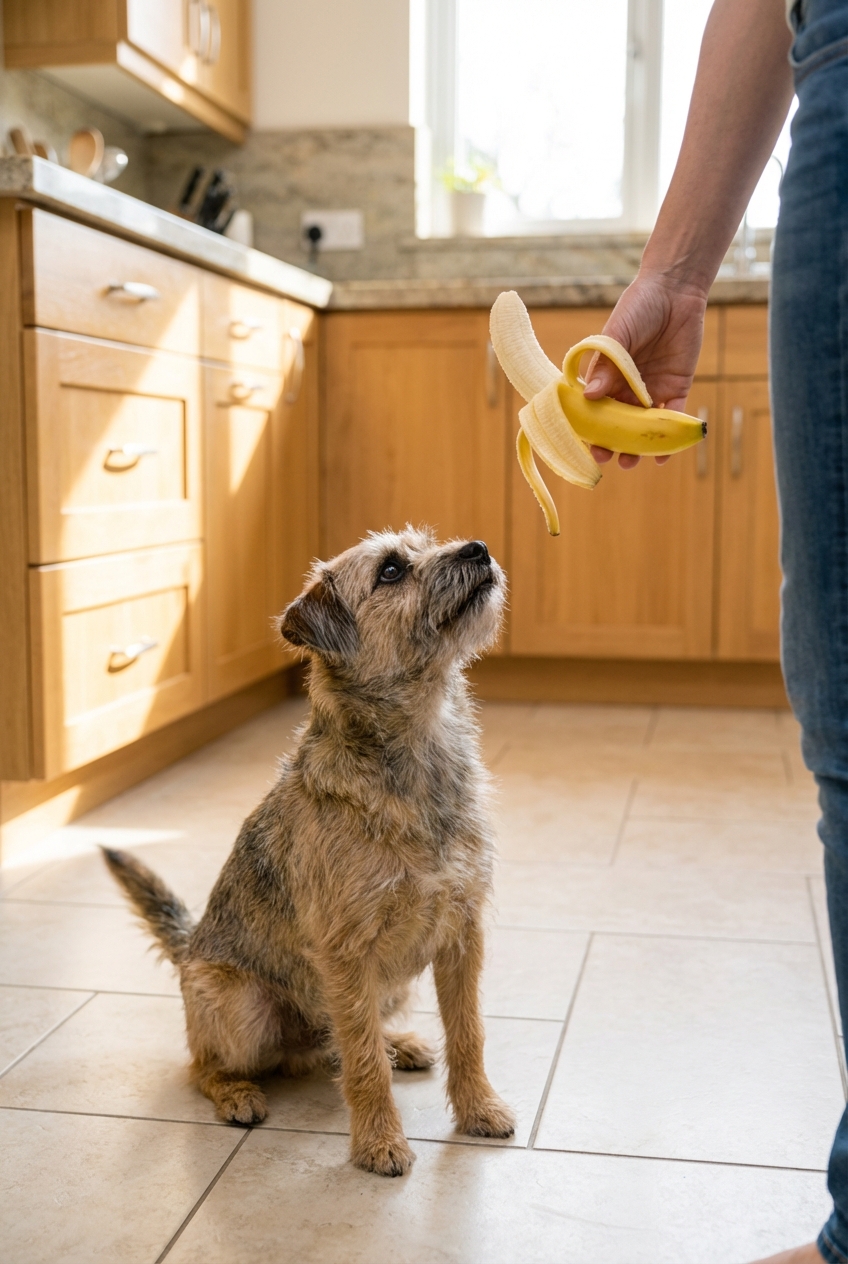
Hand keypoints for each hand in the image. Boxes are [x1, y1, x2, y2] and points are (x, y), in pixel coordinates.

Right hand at [582, 272, 708, 468]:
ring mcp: (652, 390)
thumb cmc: (639, 306)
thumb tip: (591, 396)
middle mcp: (627, 388)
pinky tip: (665, 454)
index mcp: (607, 376)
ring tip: (632, 462)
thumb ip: (606, 365)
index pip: (595, 409)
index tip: (589, 446)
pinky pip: (674, 416)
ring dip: (638, 447)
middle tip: (610, 458)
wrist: (675, 289)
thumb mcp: (617, 334)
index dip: (592, 430)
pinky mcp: (677, 387)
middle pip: (618, 424)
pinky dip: (670, 435)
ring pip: (643, 426)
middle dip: (613, 444)